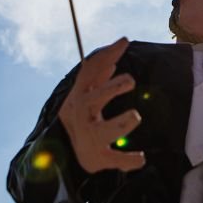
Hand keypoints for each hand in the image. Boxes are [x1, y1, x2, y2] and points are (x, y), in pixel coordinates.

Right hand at [58, 37, 145, 173]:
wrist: (62, 158)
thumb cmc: (81, 120)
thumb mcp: (87, 95)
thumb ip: (99, 78)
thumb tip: (115, 55)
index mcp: (79, 97)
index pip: (89, 72)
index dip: (106, 56)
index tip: (124, 42)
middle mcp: (81, 116)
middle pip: (93, 100)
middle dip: (112, 88)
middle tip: (131, 81)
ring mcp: (88, 137)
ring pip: (101, 131)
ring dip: (120, 123)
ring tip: (135, 116)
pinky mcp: (96, 157)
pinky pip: (112, 158)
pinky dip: (127, 160)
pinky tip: (140, 158)